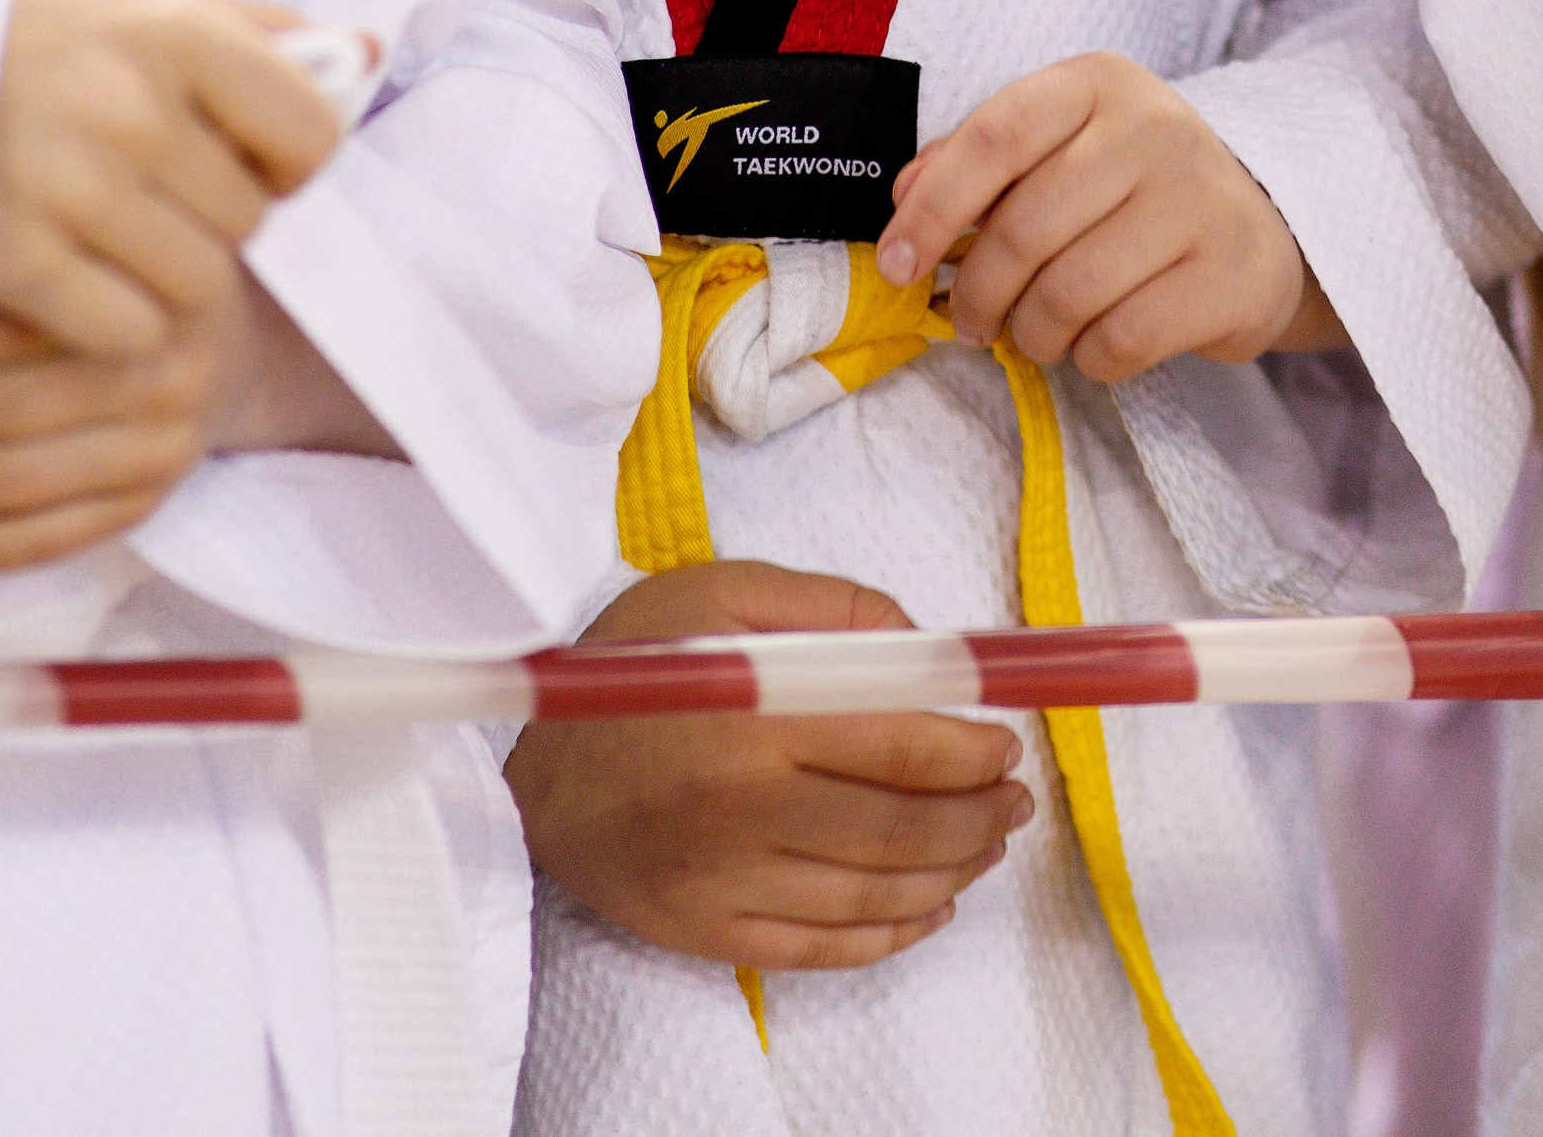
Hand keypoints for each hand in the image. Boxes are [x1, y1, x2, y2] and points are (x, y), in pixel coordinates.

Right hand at [0, 0, 341, 366]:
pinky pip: (128, 333)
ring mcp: (72, 188)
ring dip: (168, 276)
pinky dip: (112, 323)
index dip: (289, 158)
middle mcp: (132, 106)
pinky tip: (75, 279)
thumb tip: (365, 56)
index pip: (309, 132)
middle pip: (250, 218)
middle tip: (154, 193)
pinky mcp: (18, 262)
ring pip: (199, 285)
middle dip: (216, 215)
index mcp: (174, 31)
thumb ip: (257, 30)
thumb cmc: (31, 34)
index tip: (244, 155)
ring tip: (115, 236)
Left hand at [0, 272, 261, 568]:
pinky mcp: (146, 507)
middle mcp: (169, 374)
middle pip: (8, 407)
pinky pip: (43, 539)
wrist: (232, 355)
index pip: (13, 325)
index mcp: (148, 295)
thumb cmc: (135, 288)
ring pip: (17, 479)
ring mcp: (164, 450)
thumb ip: (28, 265)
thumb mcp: (104, 249)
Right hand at [505, 561, 1030, 970]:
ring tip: (985, 844)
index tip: (1004, 742)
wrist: (528, 775)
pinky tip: (927, 905)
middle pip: (902, 831)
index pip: (899, 746)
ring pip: (878, 895)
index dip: (970, 751)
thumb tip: (919, 642)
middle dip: (980, 817)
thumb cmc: (629, 671)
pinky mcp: (717, 934)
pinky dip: (893, 933)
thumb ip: (825, 607)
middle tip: (1013, 799)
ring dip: (953, 872)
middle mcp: (748, 812)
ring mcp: (732, 885)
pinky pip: (829, 947)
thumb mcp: (716, 594)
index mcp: (753, 720)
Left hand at [878, 51, 1341, 379]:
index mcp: (1096, 84)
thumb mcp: (1059, 147)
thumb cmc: (1131, 187)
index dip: (933, 207)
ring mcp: (1198, 201)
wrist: (1259, 228)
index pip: (996, 136)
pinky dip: (1088, 358)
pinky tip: (1091, 345)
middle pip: (1025, 226)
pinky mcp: (1228, 276)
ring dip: (1031, 332)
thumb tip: (905, 200)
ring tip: (1032, 334)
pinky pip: (1121, 338)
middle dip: (978, 290)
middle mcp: (1152, 129)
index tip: (898, 263)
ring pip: (1069, 292)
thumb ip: (977, 162)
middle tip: (969, 320)